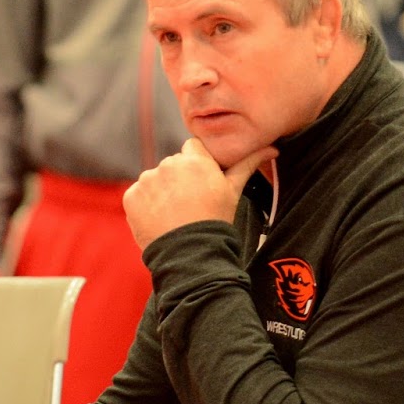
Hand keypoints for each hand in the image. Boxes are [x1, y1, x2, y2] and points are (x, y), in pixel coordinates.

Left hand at [122, 139, 275, 252]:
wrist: (190, 255)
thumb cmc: (216, 221)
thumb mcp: (234, 191)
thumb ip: (248, 164)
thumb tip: (272, 148)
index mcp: (195, 159)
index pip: (193, 148)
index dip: (198, 165)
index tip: (201, 183)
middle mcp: (169, 164)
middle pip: (173, 164)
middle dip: (179, 179)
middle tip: (190, 204)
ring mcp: (147, 180)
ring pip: (155, 179)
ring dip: (161, 191)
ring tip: (174, 215)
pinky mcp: (131, 196)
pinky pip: (138, 194)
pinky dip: (145, 205)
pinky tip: (159, 220)